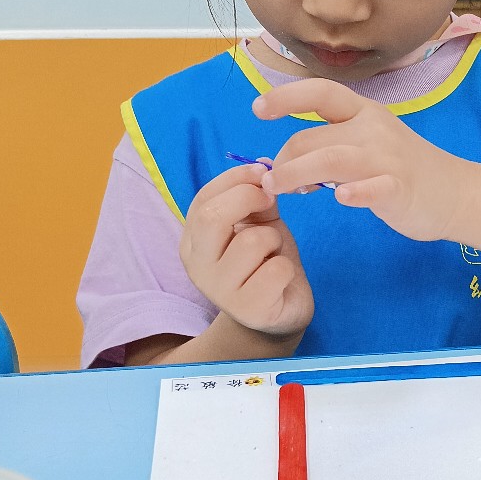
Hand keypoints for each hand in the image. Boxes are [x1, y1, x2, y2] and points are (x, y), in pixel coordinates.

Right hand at [180, 164, 313, 337]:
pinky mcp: (249, 310)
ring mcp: (221, 291)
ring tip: (273, 253)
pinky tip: (281, 279)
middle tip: (270, 203)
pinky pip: (276, 270)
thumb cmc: (265, 262)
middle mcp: (198, 266)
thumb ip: (256, 196)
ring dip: (274, 239)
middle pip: (213, 217)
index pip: (204, 199)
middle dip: (249, 199)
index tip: (263, 173)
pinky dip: (286, 268)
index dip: (236, 179)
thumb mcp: (257, 223)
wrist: (279, 314)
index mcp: (193, 241)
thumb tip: (263, 165)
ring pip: (252, 242)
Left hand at [254, 79, 471, 241]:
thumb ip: (328, 145)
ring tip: (281, 191)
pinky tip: (341, 198)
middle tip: (273, 184)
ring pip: (331, 159)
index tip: (257, 108)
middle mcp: (373, 129)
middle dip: (283, 160)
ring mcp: (388, 158)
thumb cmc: (402, 169)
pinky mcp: (400, 188)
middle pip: (312, 137)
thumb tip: (278, 162)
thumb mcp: (366, 144)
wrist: (454, 192)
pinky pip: (374, 187)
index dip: (286, 97)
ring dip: (297, 174)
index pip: (320, 93)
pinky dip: (356, 192)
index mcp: (363, 112)